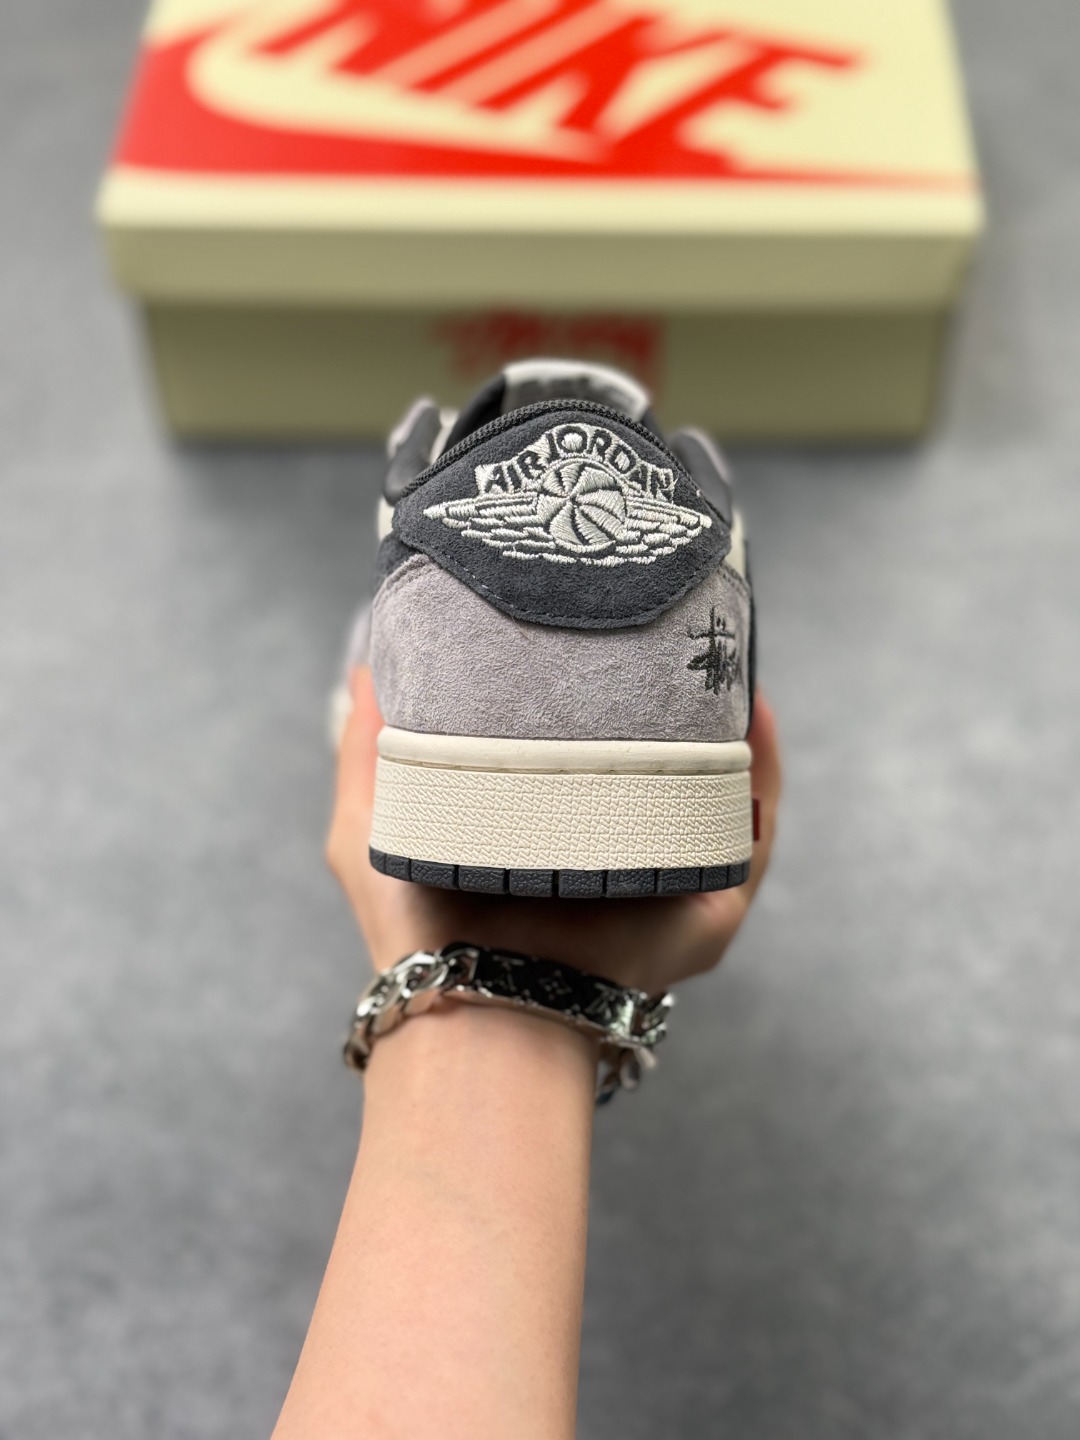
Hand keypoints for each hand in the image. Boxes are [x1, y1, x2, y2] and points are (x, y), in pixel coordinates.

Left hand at [327, 668, 780, 994]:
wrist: (474, 1003)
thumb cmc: (415, 930)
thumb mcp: (374, 823)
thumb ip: (367, 746)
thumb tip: (363, 666)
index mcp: (553, 832)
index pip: (592, 751)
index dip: (602, 695)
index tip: (597, 633)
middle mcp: (617, 852)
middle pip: (665, 763)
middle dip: (676, 700)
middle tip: (672, 633)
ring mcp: (671, 878)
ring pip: (721, 790)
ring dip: (730, 724)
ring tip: (723, 654)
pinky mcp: (713, 904)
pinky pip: (754, 829)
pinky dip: (762, 768)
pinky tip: (753, 712)